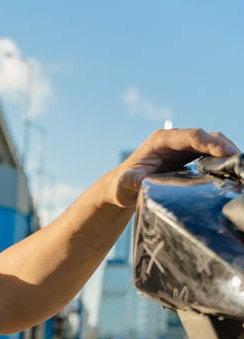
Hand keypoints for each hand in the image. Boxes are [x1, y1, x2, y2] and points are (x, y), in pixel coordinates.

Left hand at [114, 127, 239, 206]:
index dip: (210, 143)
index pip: (192, 136)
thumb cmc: (122, 184)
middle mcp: (174, 140)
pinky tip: (230, 170)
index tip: (226, 152)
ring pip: (210, 144)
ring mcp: (181, 148)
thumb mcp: (125, 184)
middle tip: (239, 160)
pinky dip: (220, 160)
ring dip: (225, 152)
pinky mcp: (186, 157)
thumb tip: (140, 181)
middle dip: (224, 146)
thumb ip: (132, 181)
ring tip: (239, 165)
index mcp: (161, 140)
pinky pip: (208, 154)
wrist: (122, 187)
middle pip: (205, 137)